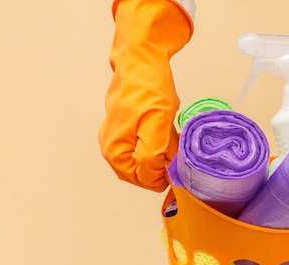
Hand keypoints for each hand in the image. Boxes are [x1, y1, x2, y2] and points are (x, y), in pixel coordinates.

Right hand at [98, 0, 193, 191]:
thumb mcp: (157, 126)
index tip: (177, 157)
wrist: (141, 59)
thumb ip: (152, 157)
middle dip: (163, 162)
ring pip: (148, 160)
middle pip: (146, 173)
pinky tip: (164, 128)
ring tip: (168, 133)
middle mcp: (111, 149)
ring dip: (163, 152)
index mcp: (115, 153)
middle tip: (174, 143)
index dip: (166, 172)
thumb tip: (154, 179)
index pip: (147, 181)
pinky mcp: (126, 129)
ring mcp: (117, 139)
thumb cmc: (148, 88)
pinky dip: (159, 142)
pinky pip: (147, 147)